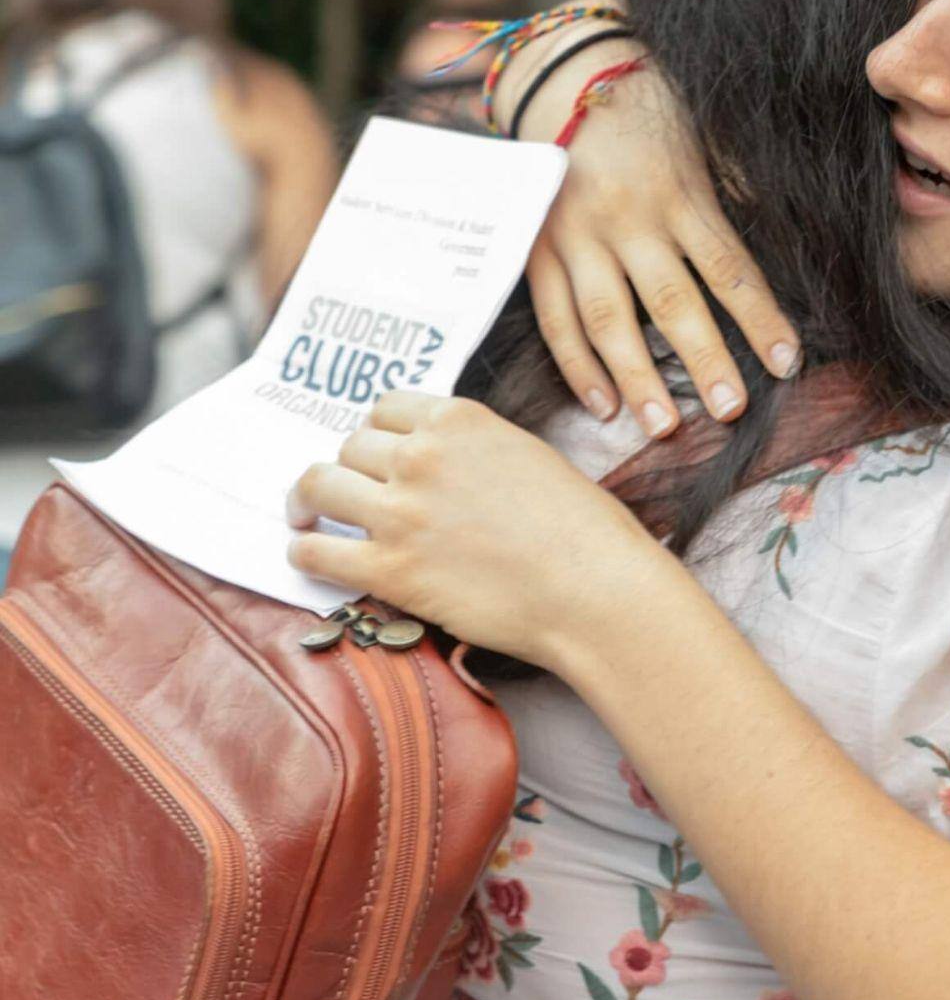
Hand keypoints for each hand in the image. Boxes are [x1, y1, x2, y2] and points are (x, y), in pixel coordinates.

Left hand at [285, 391, 667, 667]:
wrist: (595, 591)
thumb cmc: (584, 531)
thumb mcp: (531, 458)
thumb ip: (475, 451)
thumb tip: (444, 468)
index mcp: (460, 420)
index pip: (385, 408)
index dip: (376, 432)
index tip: (376, 453)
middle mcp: (422, 457)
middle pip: (349, 447)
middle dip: (349, 469)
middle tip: (351, 492)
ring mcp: (400, 513)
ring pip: (317, 486)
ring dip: (308, 500)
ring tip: (306, 515)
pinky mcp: (390, 570)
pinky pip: (314, 551)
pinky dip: (304, 552)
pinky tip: (311, 555)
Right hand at [511, 23, 799, 432]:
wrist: (561, 70)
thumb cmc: (650, 110)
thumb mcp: (704, 141)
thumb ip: (735, 196)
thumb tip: (794, 241)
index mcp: (680, 193)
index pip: (730, 268)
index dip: (761, 318)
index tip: (788, 363)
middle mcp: (629, 218)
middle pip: (672, 301)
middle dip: (704, 360)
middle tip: (730, 410)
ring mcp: (577, 235)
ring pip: (607, 317)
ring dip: (637, 377)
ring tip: (663, 426)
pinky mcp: (538, 247)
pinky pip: (554, 315)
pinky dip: (577, 364)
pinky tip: (604, 404)